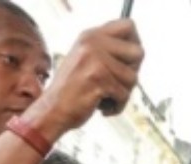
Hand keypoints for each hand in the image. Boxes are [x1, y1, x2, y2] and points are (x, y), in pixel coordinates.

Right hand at [25, 19, 143, 138]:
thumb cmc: (72, 91)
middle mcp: (92, 43)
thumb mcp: (86, 60)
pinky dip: (117, 107)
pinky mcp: (98, 79)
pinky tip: (102, 107)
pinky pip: (124, 95)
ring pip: (133, 78)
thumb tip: (139, 51)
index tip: (128, 62)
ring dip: (123, 94)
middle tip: (117, 84)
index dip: (134, 45)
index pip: (128, 26)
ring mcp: (95, 60)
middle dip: (132, 73)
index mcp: (90, 36)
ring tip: (105, 97)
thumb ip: (108, 51)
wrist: (51, 111)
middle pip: (138, 52)